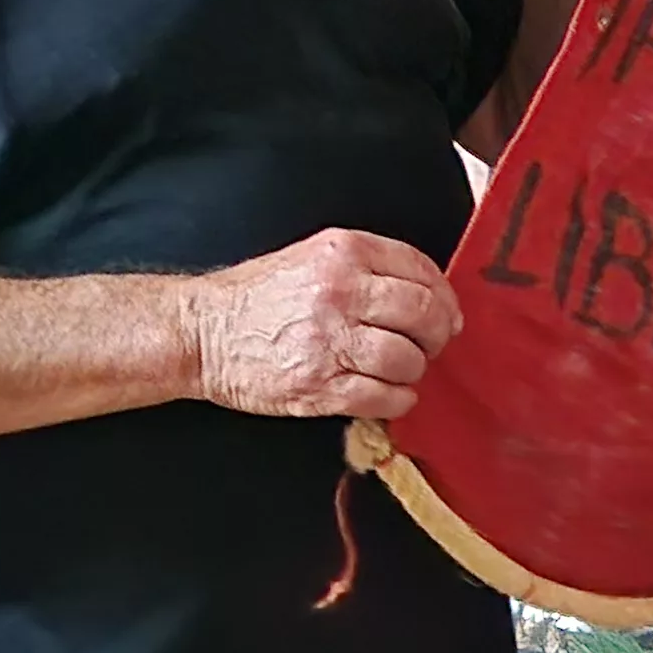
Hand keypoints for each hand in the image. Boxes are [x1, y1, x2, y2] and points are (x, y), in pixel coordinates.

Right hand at [182, 229, 461, 420]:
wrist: (205, 332)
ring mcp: (329, 340)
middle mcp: (340, 292)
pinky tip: (388, 394)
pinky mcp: (319, 385)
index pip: (421, 270)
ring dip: (414, 370)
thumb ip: (369, 266)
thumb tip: (429, 293)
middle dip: (437, 335)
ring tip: (400, 370)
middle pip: (423, 314)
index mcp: (343, 253)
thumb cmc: (260, 297)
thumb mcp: (314, 257)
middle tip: (430, 345)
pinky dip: (398, 400)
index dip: (445, 297)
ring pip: (407, 359)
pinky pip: (384, 396)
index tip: (446, 314)